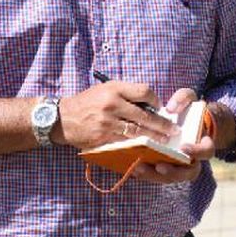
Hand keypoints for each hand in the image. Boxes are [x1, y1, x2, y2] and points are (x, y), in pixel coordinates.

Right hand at [55, 81, 176, 150]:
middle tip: (172, 131)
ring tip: (164, 141)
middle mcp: (112, 104)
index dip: (155, 101)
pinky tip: (146, 148)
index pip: (143, 91)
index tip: (161, 109)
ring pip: (137, 131)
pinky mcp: (103, 137)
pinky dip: (136, 145)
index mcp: (114, 89)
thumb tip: (149, 103)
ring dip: (153, 137)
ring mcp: (107, 122)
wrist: (62, 118)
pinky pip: (124, 142)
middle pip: (144, 115)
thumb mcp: (105, 89)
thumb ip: (125, 94)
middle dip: (161, 124)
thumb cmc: (87, 102)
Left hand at [134, 88, 210, 185]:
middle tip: (160, 167)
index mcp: (203, 143)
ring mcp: (178, 166)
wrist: (180, 120)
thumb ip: (183, 99)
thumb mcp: (188, 98)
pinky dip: (145, 174)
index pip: (206, 151)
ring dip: (155, 175)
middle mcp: (192, 159)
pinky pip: (156, 176)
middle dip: (173, 172)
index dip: (197, 152)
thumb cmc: (185, 110)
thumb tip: (171, 109)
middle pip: (188, 173)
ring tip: (139, 167)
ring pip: (170, 178)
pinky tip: (132, 167)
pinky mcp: (163, 168)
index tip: (184, 147)